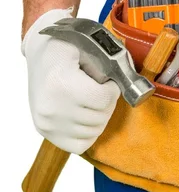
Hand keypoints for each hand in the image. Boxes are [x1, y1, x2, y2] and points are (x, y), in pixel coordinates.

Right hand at [22, 9, 119, 153]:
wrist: (41, 53)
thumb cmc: (67, 48)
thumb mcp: (88, 47)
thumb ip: (108, 65)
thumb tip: (125, 83)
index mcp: (60, 83)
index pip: (103, 100)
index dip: (112, 90)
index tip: (109, 82)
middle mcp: (50, 107)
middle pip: (100, 117)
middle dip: (108, 103)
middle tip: (102, 91)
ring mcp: (46, 122)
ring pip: (93, 132)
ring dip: (100, 117)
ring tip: (92, 100)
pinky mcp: (44, 131)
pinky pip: (79, 145)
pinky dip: (88, 133)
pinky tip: (86, 115)